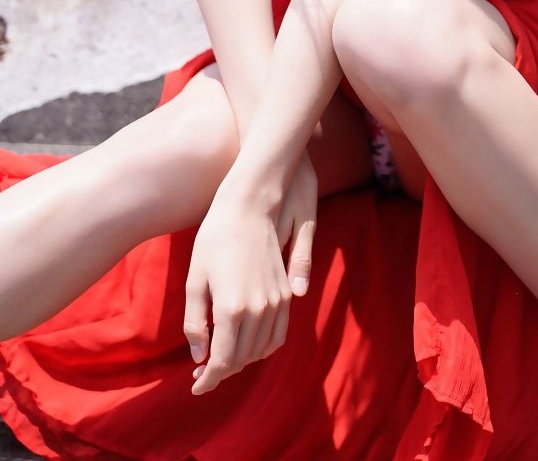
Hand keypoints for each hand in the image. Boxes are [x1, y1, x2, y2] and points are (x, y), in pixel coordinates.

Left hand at [184, 150, 317, 394]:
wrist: (250, 204)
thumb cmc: (214, 238)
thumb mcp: (195, 279)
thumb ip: (196, 322)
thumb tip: (200, 355)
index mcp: (232, 308)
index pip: (223, 362)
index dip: (208, 379)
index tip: (195, 387)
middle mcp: (259, 309)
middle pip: (243, 359)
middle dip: (222, 371)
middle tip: (203, 372)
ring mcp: (277, 300)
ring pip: (263, 349)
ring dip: (243, 360)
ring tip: (222, 358)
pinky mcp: (286, 291)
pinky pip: (279, 332)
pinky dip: (263, 345)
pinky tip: (246, 342)